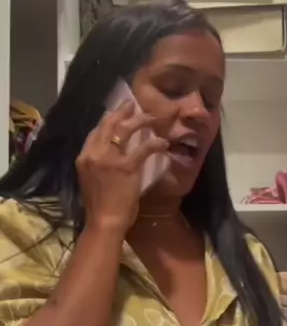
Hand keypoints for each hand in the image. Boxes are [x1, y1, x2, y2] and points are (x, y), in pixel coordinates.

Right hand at [77, 101, 167, 233]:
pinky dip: (154, 144)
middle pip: (109, 124)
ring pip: (125, 130)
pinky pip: (143, 149)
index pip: (95, 131)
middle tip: (133, 104)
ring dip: (140, 121)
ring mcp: (109, 159)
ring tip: (152, 118)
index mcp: (84, 157)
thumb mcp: (92, 179)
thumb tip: (114, 154)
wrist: (103, 221)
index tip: (118, 113)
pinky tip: (163, 143)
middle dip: (122, 112)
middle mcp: (94, 153)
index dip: (108, 120)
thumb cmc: (100, 206)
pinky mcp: (126, 167)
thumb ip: (100, 164)